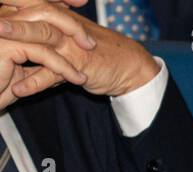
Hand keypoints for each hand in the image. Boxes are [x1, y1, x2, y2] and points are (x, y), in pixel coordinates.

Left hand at [0, 0, 157, 99]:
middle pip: (30, 13)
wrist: (129, 65)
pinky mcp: (78, 65)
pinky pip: (53, 73)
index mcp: (57, 14)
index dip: (9, 4)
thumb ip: (42, 28)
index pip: (28, 2)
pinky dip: (36, 82)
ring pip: (42, 37)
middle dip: (8, 16)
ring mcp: (70, 44)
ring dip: (19, 38)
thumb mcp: (68, 33)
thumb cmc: (95, 50)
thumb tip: (13, 25)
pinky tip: (19, 90)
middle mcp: (62, 25)